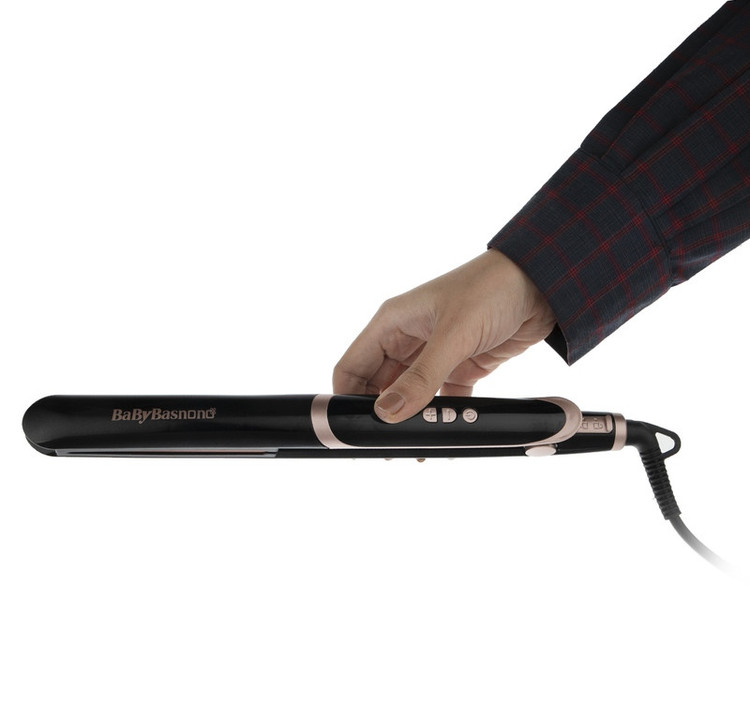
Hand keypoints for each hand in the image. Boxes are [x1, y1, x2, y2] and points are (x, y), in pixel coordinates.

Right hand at [332, 248, 556, 422]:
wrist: (544, 283)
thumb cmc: (492, 289)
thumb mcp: (453, 334)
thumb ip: (421, 378)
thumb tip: (388, 414)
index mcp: (392, 324)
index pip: (351, 368)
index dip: (344, 400)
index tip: (352, 430)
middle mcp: (406, 340)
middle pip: (377, 388)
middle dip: (380, 417)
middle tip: (388, 446)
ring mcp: (432, 355)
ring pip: (409, 397)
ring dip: (412, 420)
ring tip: (417, 444)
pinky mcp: (460, 366)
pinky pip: (442, 399)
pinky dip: (443, 417)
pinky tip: (446, 434)